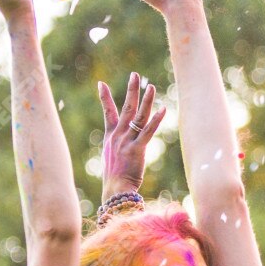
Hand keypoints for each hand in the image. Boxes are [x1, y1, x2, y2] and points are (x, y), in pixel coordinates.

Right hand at [99, 71, 165, 198]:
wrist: (114, 190)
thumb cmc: (114, 180)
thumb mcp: (111, 161)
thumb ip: (116, 151)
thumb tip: (119, 151)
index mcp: (110, 138)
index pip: (107, 113)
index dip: (104, 98)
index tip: (101, 84)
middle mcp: (118, 136)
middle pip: (125, 108)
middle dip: (130, 90)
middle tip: (135, 75)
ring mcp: (127, 142)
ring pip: (138, 116)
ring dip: (145, 100)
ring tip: (151, 86)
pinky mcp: (137, 149)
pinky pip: (148, 131)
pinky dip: (156, 120)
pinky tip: (163, 109)